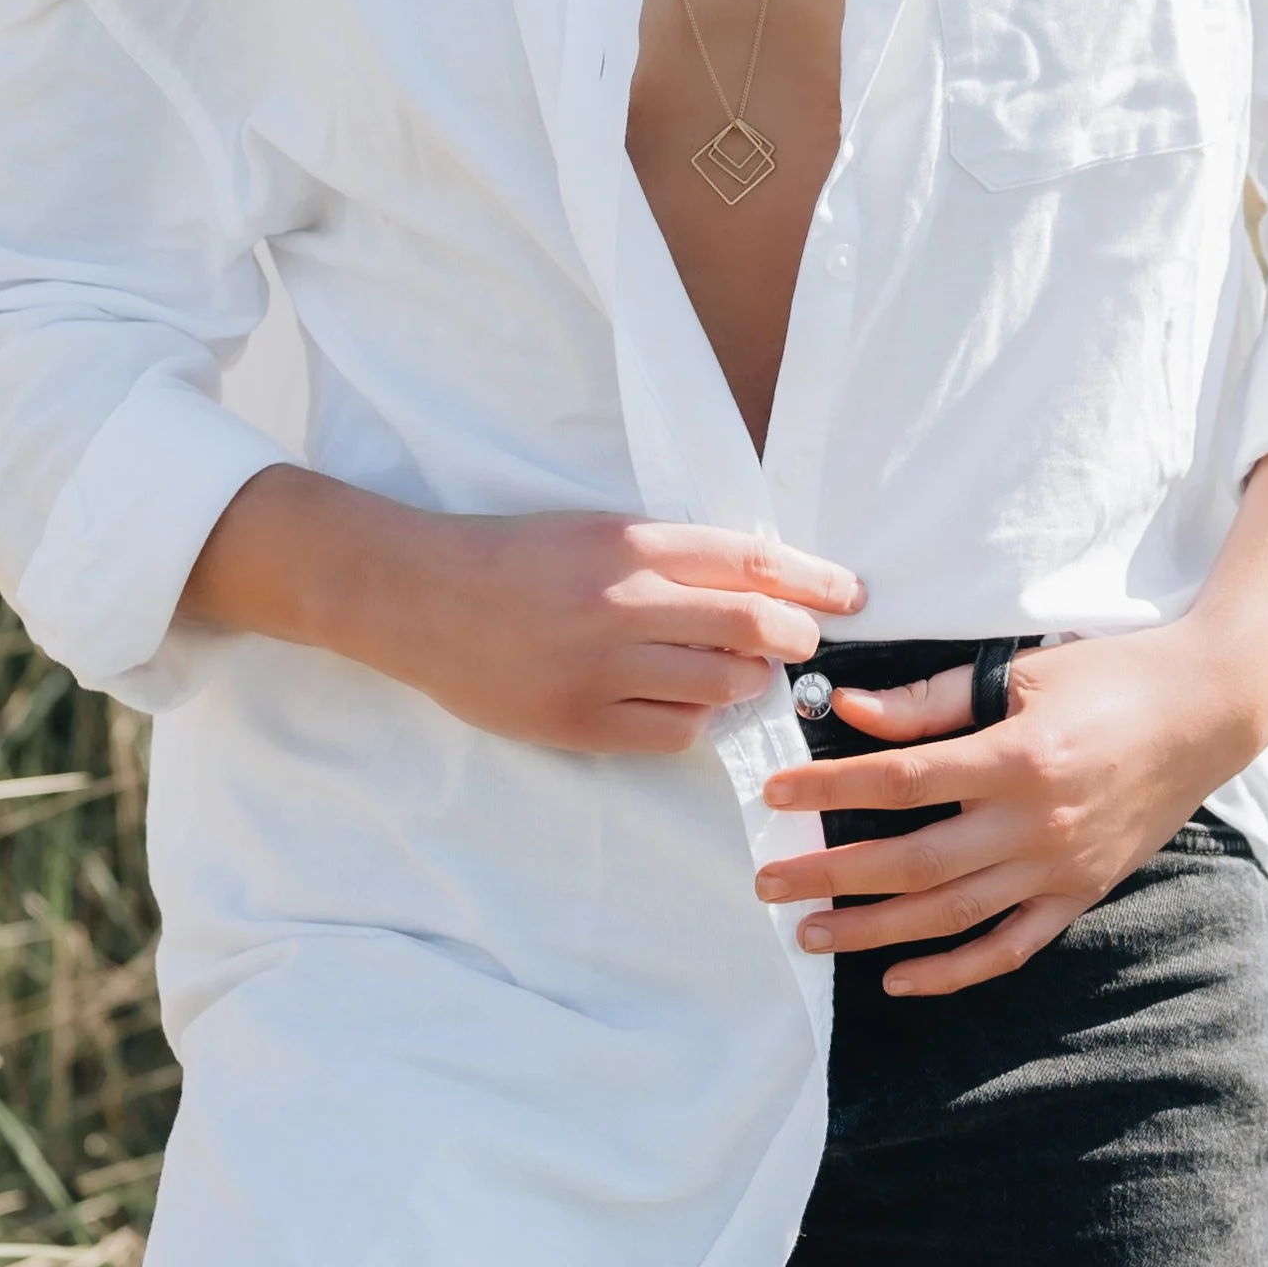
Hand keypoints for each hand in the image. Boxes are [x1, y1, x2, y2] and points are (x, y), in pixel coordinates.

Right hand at [182, 468, 862, 755]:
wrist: (419, 597)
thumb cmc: (514, 558)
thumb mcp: (597, 532)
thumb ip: (673, 557)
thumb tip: (764, 584)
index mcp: (631, 542)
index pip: (751, 561)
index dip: (814, 580)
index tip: (848, 594)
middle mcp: (623, 602)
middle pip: (751, 626)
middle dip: (794, 639)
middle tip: (802, 645)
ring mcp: (601, 667)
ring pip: (719, 687)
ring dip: (745, 684)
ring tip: (738, 676)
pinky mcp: (578, 721)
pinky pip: (673, 733)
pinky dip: (696, 723)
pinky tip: (686, 707)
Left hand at [753, 625, 1263, 996]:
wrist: (1208, 710)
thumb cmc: (1111, 676)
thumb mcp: (1020, 671)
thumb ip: (931, 700)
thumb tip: (849, 710)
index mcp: (1019, 756)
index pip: (902, 780)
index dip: (831, 789)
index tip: (776, 794)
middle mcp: (1038, 823)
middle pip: (914, 862)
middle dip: (832, 875)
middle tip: (768, 882)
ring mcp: (1061, 867)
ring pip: (952, 915)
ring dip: (874, 930)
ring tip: (810, 933)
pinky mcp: (1081, 893)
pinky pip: (1010, 947)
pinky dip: (954, 971)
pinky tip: (900, 979)